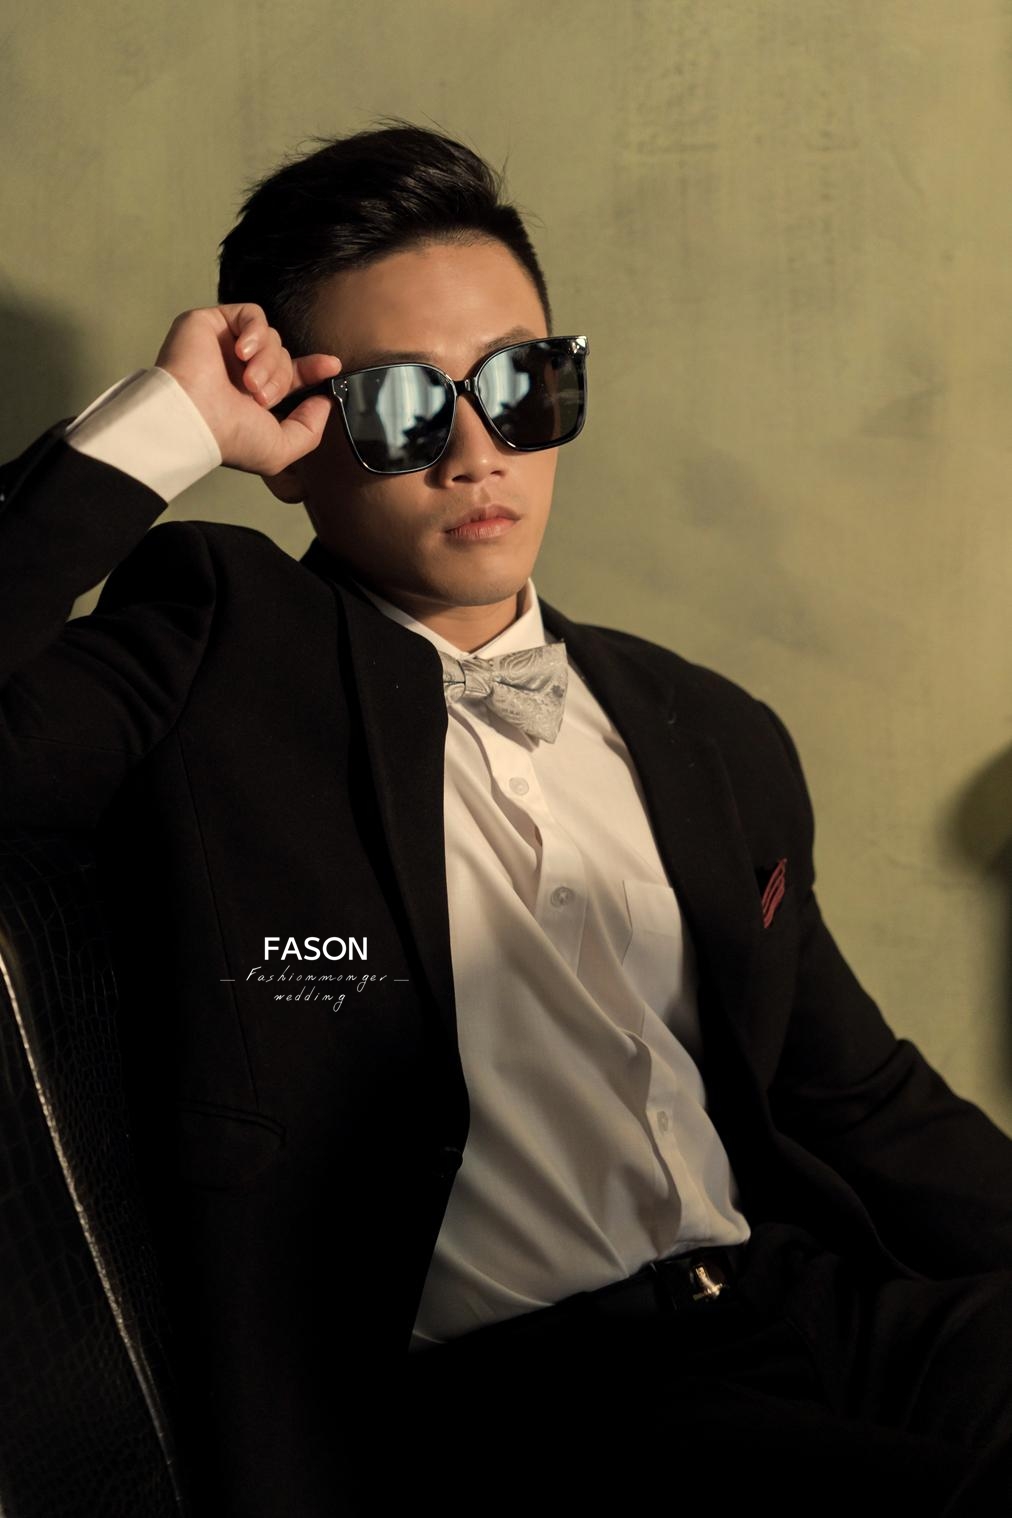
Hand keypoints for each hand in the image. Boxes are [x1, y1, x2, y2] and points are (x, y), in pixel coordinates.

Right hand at [154, 304, 341, 476]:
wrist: (193, 417)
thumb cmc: (229, 437)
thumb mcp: (280, 448)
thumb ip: (310, 430)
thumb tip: (324, 402)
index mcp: (252, 396)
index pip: (290, 375)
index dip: (312, 369)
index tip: (331, 366)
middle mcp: (238, 370)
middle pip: (283, 356)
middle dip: (280, 377)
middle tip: (261, 397)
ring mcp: (224, 346)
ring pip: (271, 337)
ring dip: (267, 361)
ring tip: (248, 382)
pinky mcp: (211, 323)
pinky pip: (252, 314)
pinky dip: (254, 333)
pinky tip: (241, 353)